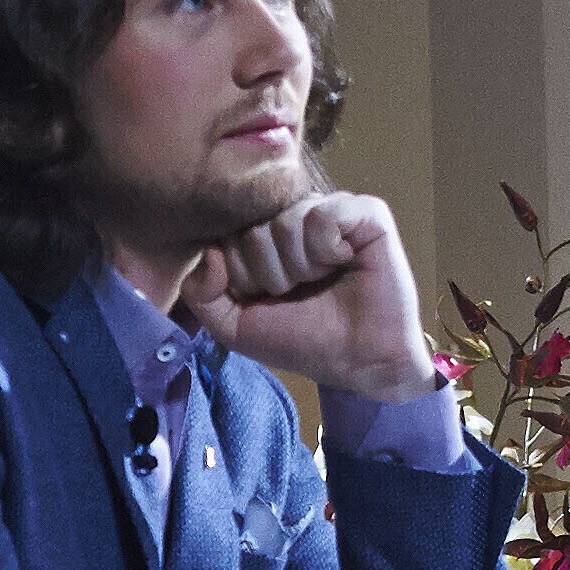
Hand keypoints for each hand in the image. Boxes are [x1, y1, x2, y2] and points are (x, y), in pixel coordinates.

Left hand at [189, 189, 443, 403]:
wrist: (360, 361)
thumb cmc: (302, 340)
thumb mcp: (235, 326)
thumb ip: (202, 294)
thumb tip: (210, 252)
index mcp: (265, 234)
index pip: (228, 234)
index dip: (244, 276)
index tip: (270, 297)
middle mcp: (296, 215)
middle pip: (254, 228)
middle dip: (271, 274)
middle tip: (300, 291)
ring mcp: (330, 209)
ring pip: (286, 221)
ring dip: (300, 266)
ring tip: (323, 279)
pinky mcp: (366, 213)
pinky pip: (324, 215)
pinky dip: (326, 249)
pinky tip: (344, 262)